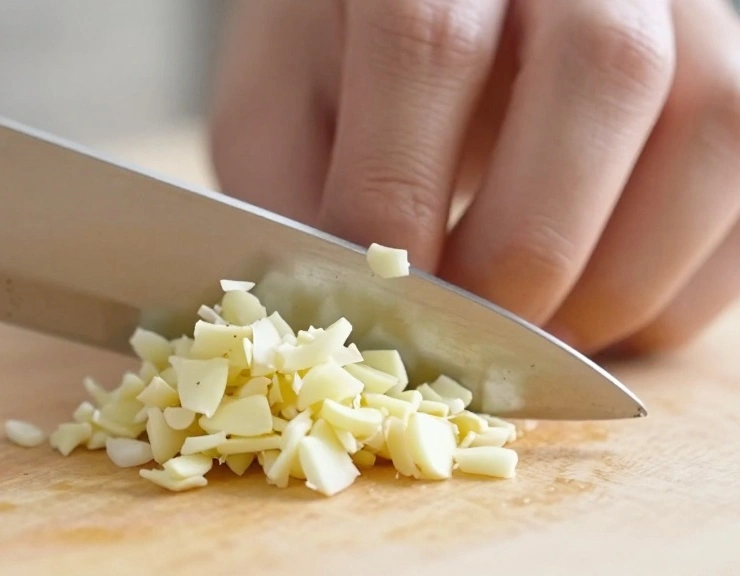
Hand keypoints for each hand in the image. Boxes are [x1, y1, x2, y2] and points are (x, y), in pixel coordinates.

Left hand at [210, 0, 739, 356]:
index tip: (380, 304)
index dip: (400, 195)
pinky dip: (677, 289)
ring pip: (709, 129)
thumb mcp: (279, 107)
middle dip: (526, 248)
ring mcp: (676, 8)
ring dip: (621, 278)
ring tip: (535, 336)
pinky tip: (595, 316)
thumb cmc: (342, 62)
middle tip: (468, 337)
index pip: (431, 44)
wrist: (425, 16)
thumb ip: (288, 194)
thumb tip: (337, 312)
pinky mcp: (729, 74)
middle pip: (602, 73)